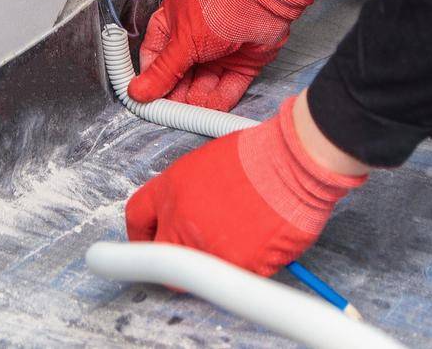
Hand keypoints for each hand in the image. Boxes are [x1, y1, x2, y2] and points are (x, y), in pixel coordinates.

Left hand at [125, 93, 367, 274]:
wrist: (293, 161)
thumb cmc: (259, 154)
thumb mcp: (205, 163)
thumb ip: (185, 195)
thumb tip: (181, 217)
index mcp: (171, 190)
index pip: (137, 218)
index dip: (140, 235)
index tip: (145, 244)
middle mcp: (182, 221)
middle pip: (163, 260)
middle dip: (177, 260)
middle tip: (198, 252)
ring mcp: (208, 247)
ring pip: (202, 275)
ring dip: (218, 261)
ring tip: (243, 233)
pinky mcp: (238, 267)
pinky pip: (236, 277)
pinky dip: (248, 264)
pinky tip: (261, 237)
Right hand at [127, 0, 314, 110]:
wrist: (263, 0)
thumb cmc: (220, 4)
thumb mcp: (183, 40)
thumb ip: (163, 71)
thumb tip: (139, 90)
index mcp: (173, 22)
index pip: (154, 55)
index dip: (150, 77)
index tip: (145, 98)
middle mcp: (194, 37)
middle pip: (179, 73)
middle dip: (175, 93)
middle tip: (168, 112)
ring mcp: (218, 51)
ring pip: (203, 83)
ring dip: (197, 99)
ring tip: (190, 113)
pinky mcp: (241, 64)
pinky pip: (227, 86)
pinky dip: (220, 99)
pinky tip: (210, 110)